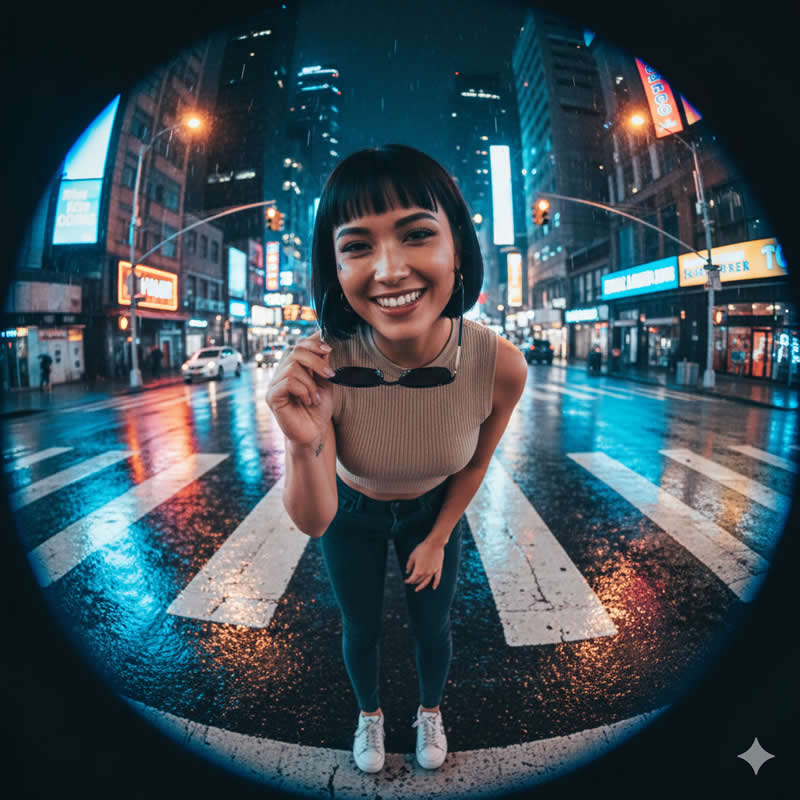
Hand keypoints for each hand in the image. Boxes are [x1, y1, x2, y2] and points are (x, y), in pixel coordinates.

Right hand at [265, 330, 334, 446]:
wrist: (315, 432)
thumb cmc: (319, 408)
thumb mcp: (325, 381)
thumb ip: (323, 363)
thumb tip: (324, 340)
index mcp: (293, 365)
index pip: (299, 344)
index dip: (313, 342)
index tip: (329, 348)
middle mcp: (281, 371)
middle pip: (296, 350)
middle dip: (317, 361)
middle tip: (330, 375)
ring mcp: (274, 383)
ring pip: (293, 367)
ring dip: (311, 383)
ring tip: (315, 397)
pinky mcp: (272, 396)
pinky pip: (288, 382)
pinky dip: (303, 390)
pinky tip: (308, 401)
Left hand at [404, 538, 445, 591]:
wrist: (434, 544)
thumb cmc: (422, 549)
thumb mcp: (412, 556)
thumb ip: (409, 565)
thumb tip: (407, 572)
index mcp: (418, 570)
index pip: (411, 578)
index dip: (408, 580)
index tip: (405, 581)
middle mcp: (425, 573)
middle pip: (418, 580)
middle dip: (413, 582)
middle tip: (411, 581)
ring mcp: (432, 572)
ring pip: (426, 582)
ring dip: (421, 586)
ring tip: (418, 589)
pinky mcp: (438, 569)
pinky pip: (437, 579)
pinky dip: (435, 584)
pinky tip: (433, 588)